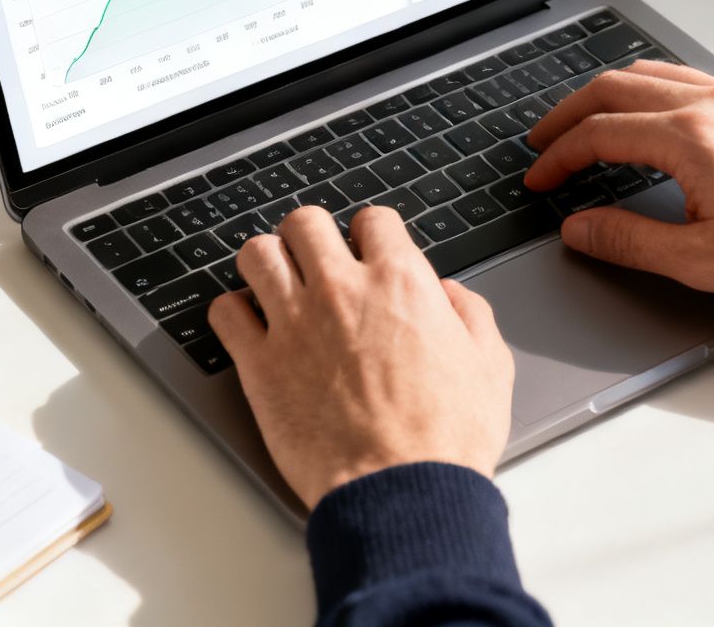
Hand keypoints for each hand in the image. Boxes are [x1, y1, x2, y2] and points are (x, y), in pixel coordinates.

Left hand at [208, 205, 514, 508]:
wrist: (402, 493)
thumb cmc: (446, 440)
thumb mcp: (489, 366)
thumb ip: (470, 314)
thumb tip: (450, 293)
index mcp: (400, 283)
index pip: (373, 220)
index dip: (371, 234)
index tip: (366, 251)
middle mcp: (342, 291)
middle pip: (305, 222)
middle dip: (311, 235)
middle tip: (315, 259)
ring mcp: (295, 324)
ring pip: (258, 255)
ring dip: (267, 263)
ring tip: (275, 283)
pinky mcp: (259, 366)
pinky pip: (224, 313)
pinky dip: (232, 312)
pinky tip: (248, 326)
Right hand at [524, 60, 713, 307]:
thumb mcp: (703, 262)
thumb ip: (630, 241)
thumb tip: (581, 229)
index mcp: (690, 138)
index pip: (599, 133)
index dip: (558, 157)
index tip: (540, 178)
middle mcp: (713, 104)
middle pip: (616, 87)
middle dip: (569, 113)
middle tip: (544, 141)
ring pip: (655, 73)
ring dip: (610, 94)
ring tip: (587, 121)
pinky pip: (692, 79)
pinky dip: (652, 89)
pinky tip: (654, 116)